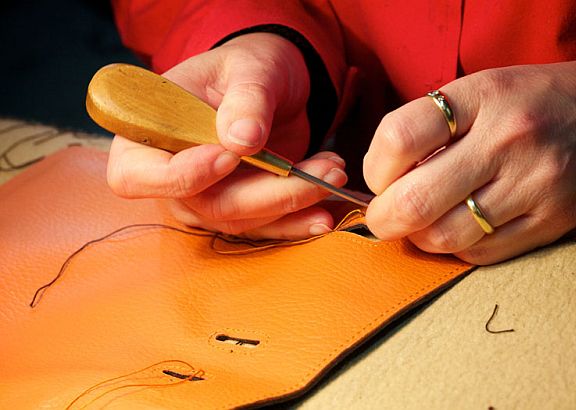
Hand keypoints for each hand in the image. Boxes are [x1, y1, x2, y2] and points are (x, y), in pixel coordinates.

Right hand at [107, 33, 347, 238]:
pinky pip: (264, 227)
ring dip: (293, 203)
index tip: (230, 156)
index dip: (182, 176)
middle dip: (270, 194)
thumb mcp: (248, 68)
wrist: (269, 83)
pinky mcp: (239, 208)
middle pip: (207, 205)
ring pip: (243, 220)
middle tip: (322, 169)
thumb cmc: (246, 67)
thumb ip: (245, 99)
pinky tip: (326, 214)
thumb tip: (242, 141)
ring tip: (334, 171)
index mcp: (147, 134)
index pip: (137, 176)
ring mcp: (204, 197)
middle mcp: (170, 175)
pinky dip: (297, 222)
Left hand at [364, 58, 575, 263]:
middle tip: (383, 216)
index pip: (398, 138)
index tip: (379, 177)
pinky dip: (456, 247)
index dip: (373, 169)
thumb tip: (380, 179)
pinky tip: (459, 227)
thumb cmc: (536, 102)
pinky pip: (479, 254)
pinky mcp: (551, 224)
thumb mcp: (484, 90)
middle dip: (383, 218)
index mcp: (483, 96)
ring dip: (419, 236)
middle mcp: (509, 140)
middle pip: (415, 202)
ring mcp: (534, 186)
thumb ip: (431, 126)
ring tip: (423, 220)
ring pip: (444, 237)